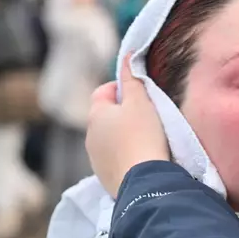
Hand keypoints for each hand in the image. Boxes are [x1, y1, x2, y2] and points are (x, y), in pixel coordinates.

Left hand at [86, 54, 169, 197]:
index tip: (140, 92)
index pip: (103, 91)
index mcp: (95, 114)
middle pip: (106, 117)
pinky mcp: (106, 178)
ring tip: (148, 140)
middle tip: (148, 116)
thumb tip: (127, 56)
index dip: (120, 87)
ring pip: (110, 139)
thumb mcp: (141, 101)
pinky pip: (116, 159)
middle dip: (123, 114)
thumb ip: (133, 78)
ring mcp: (96, 159)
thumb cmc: (144, 136)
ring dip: (124, 136)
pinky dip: (127, 155)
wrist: (146, 181)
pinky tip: (143, 159)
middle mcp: (90, 136)